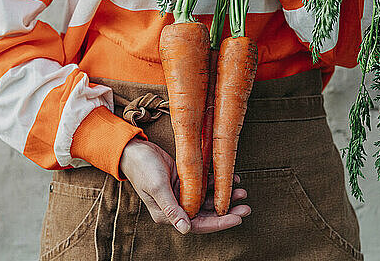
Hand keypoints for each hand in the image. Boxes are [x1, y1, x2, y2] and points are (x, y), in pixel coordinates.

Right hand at [119, 138, 250, 233]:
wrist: (133, 149)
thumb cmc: (142, 168)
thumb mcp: (157, 188)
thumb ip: (172, 209)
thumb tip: (186, 229)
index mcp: (168, 214)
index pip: (198, 225)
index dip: (219, 223)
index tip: (238, 218)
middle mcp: (177, 206)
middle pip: (206, 214)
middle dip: (227, 210)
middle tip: (246, 206)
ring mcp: (181, 193)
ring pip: (208, 199)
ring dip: (225, 196)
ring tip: (241, 190)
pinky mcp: (184, 181)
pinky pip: (204, 185)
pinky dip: (217, 183)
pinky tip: (229, 178)